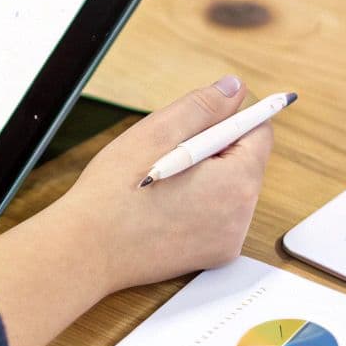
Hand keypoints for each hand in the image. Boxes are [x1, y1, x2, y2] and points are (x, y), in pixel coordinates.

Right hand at [0, 76, 271, 345]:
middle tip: (168, 151)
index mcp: (236, 183)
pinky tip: (162, 206)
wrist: (85, 252)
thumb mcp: (157, 133)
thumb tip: (234, 88)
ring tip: (161, 180)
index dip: (231, 116)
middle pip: (245, 163)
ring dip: (204, 176)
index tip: (204, 115)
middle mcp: (241, 217)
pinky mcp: (210, 257)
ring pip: (228, 190)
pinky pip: (215, 218)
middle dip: (213, 149)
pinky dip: (196, 205)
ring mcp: (226, 241)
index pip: (259, 133)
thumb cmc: (114, 194)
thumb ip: (203, 106)